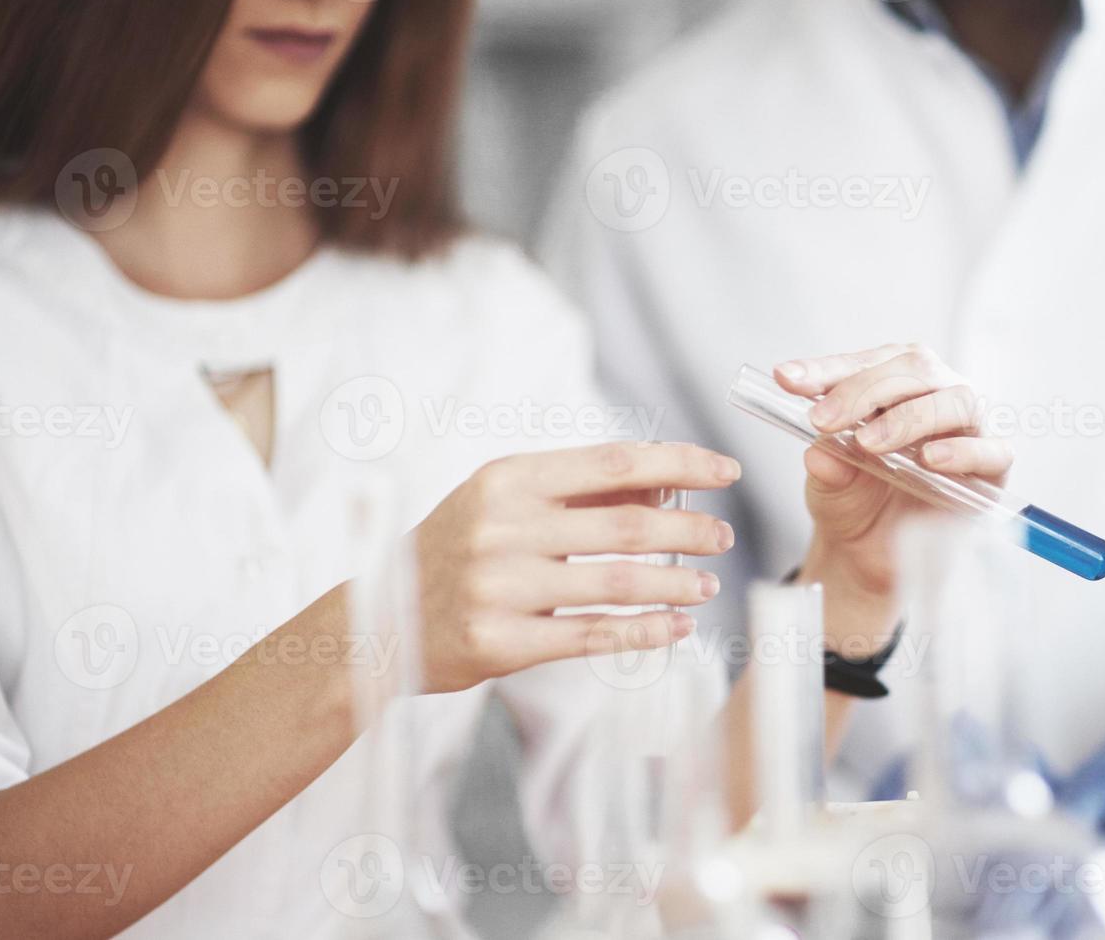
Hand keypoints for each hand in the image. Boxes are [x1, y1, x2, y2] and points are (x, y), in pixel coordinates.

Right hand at [411, 442, 740, 691]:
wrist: (379, 619)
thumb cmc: (454, 552)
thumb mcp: (503, 503)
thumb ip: (578, 492)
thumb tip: (664, 489)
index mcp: (507, 478)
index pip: (613, 462)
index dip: (678, 464)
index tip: (724, 470)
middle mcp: (503, 526)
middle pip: (626, 525)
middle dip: (689, 530)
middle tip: (722, 536)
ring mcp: (500, 586)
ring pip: (617, 582)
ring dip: (676, 583)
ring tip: (708, 583)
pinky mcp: (501, 641)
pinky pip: (592, 635)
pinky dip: (645, 630)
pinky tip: (678, 626)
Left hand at [774, 345, 1011, 647]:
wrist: (874, 555)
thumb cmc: (855, 501)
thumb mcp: (827, 485)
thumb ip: (826, 465)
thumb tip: (820, 452)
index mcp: (891, 383)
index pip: (864, 362)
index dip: (826, 368)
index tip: (786, 379)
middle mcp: (934, 393)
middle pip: (913, 369)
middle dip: (863, 390)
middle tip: (823, 420)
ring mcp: (967, 428)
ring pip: (956, 399)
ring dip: (909, 417)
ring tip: (870, 443)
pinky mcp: (991, 468)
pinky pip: (991, 450)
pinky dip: (962, 450)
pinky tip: (930, 459)